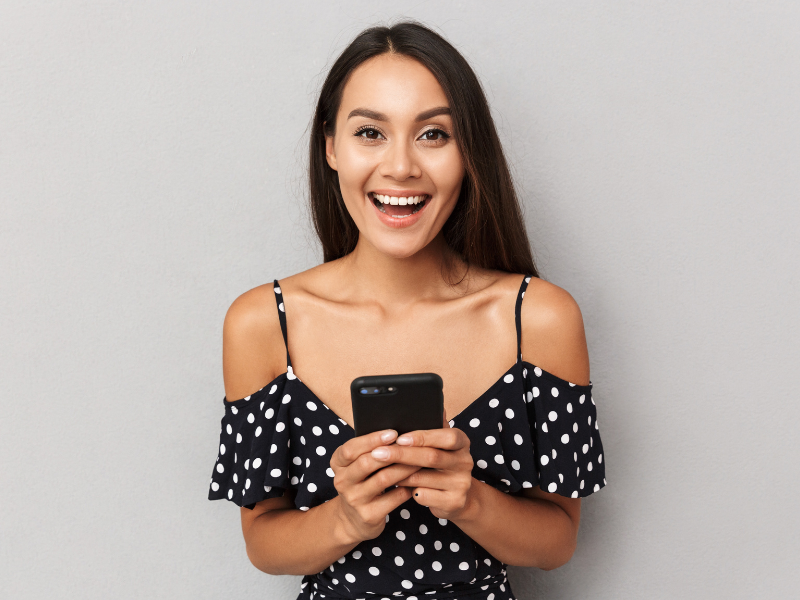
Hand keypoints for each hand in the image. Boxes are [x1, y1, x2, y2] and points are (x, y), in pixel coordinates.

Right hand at [330, 429, 421, 543]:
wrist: (354, 520)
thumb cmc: (363, 483)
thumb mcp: (358, 466)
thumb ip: (371, 449)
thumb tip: (401, 431)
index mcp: (338, 464)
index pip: (350, 449)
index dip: (371, 439)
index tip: (393, 433)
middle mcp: (342, 481)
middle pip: (366, 463)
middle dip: (391, 452)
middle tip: (412, 445)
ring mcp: (354, 500)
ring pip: (383, 479)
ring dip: (404, 468)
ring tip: (420, 460)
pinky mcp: (368, 515)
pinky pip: (393, 498)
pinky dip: (407, 487)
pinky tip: (418, 481)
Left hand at [371, 408, 475, 520]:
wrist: (457, 497)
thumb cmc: (441, 464)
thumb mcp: (440, 444)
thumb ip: (433, 426)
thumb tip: (428, 405)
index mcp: (462, 442)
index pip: (446, 436)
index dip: (423, 437)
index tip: (399, 437)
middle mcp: (465, 462)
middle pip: (432, 457)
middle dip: (402, 454)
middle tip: (378, 453)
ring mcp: (461, 484)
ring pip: (423, 478)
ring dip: (399, 473)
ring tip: (381, 469)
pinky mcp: (453, 502)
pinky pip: (424, 496)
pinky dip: (407, 490)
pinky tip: (396, 487)